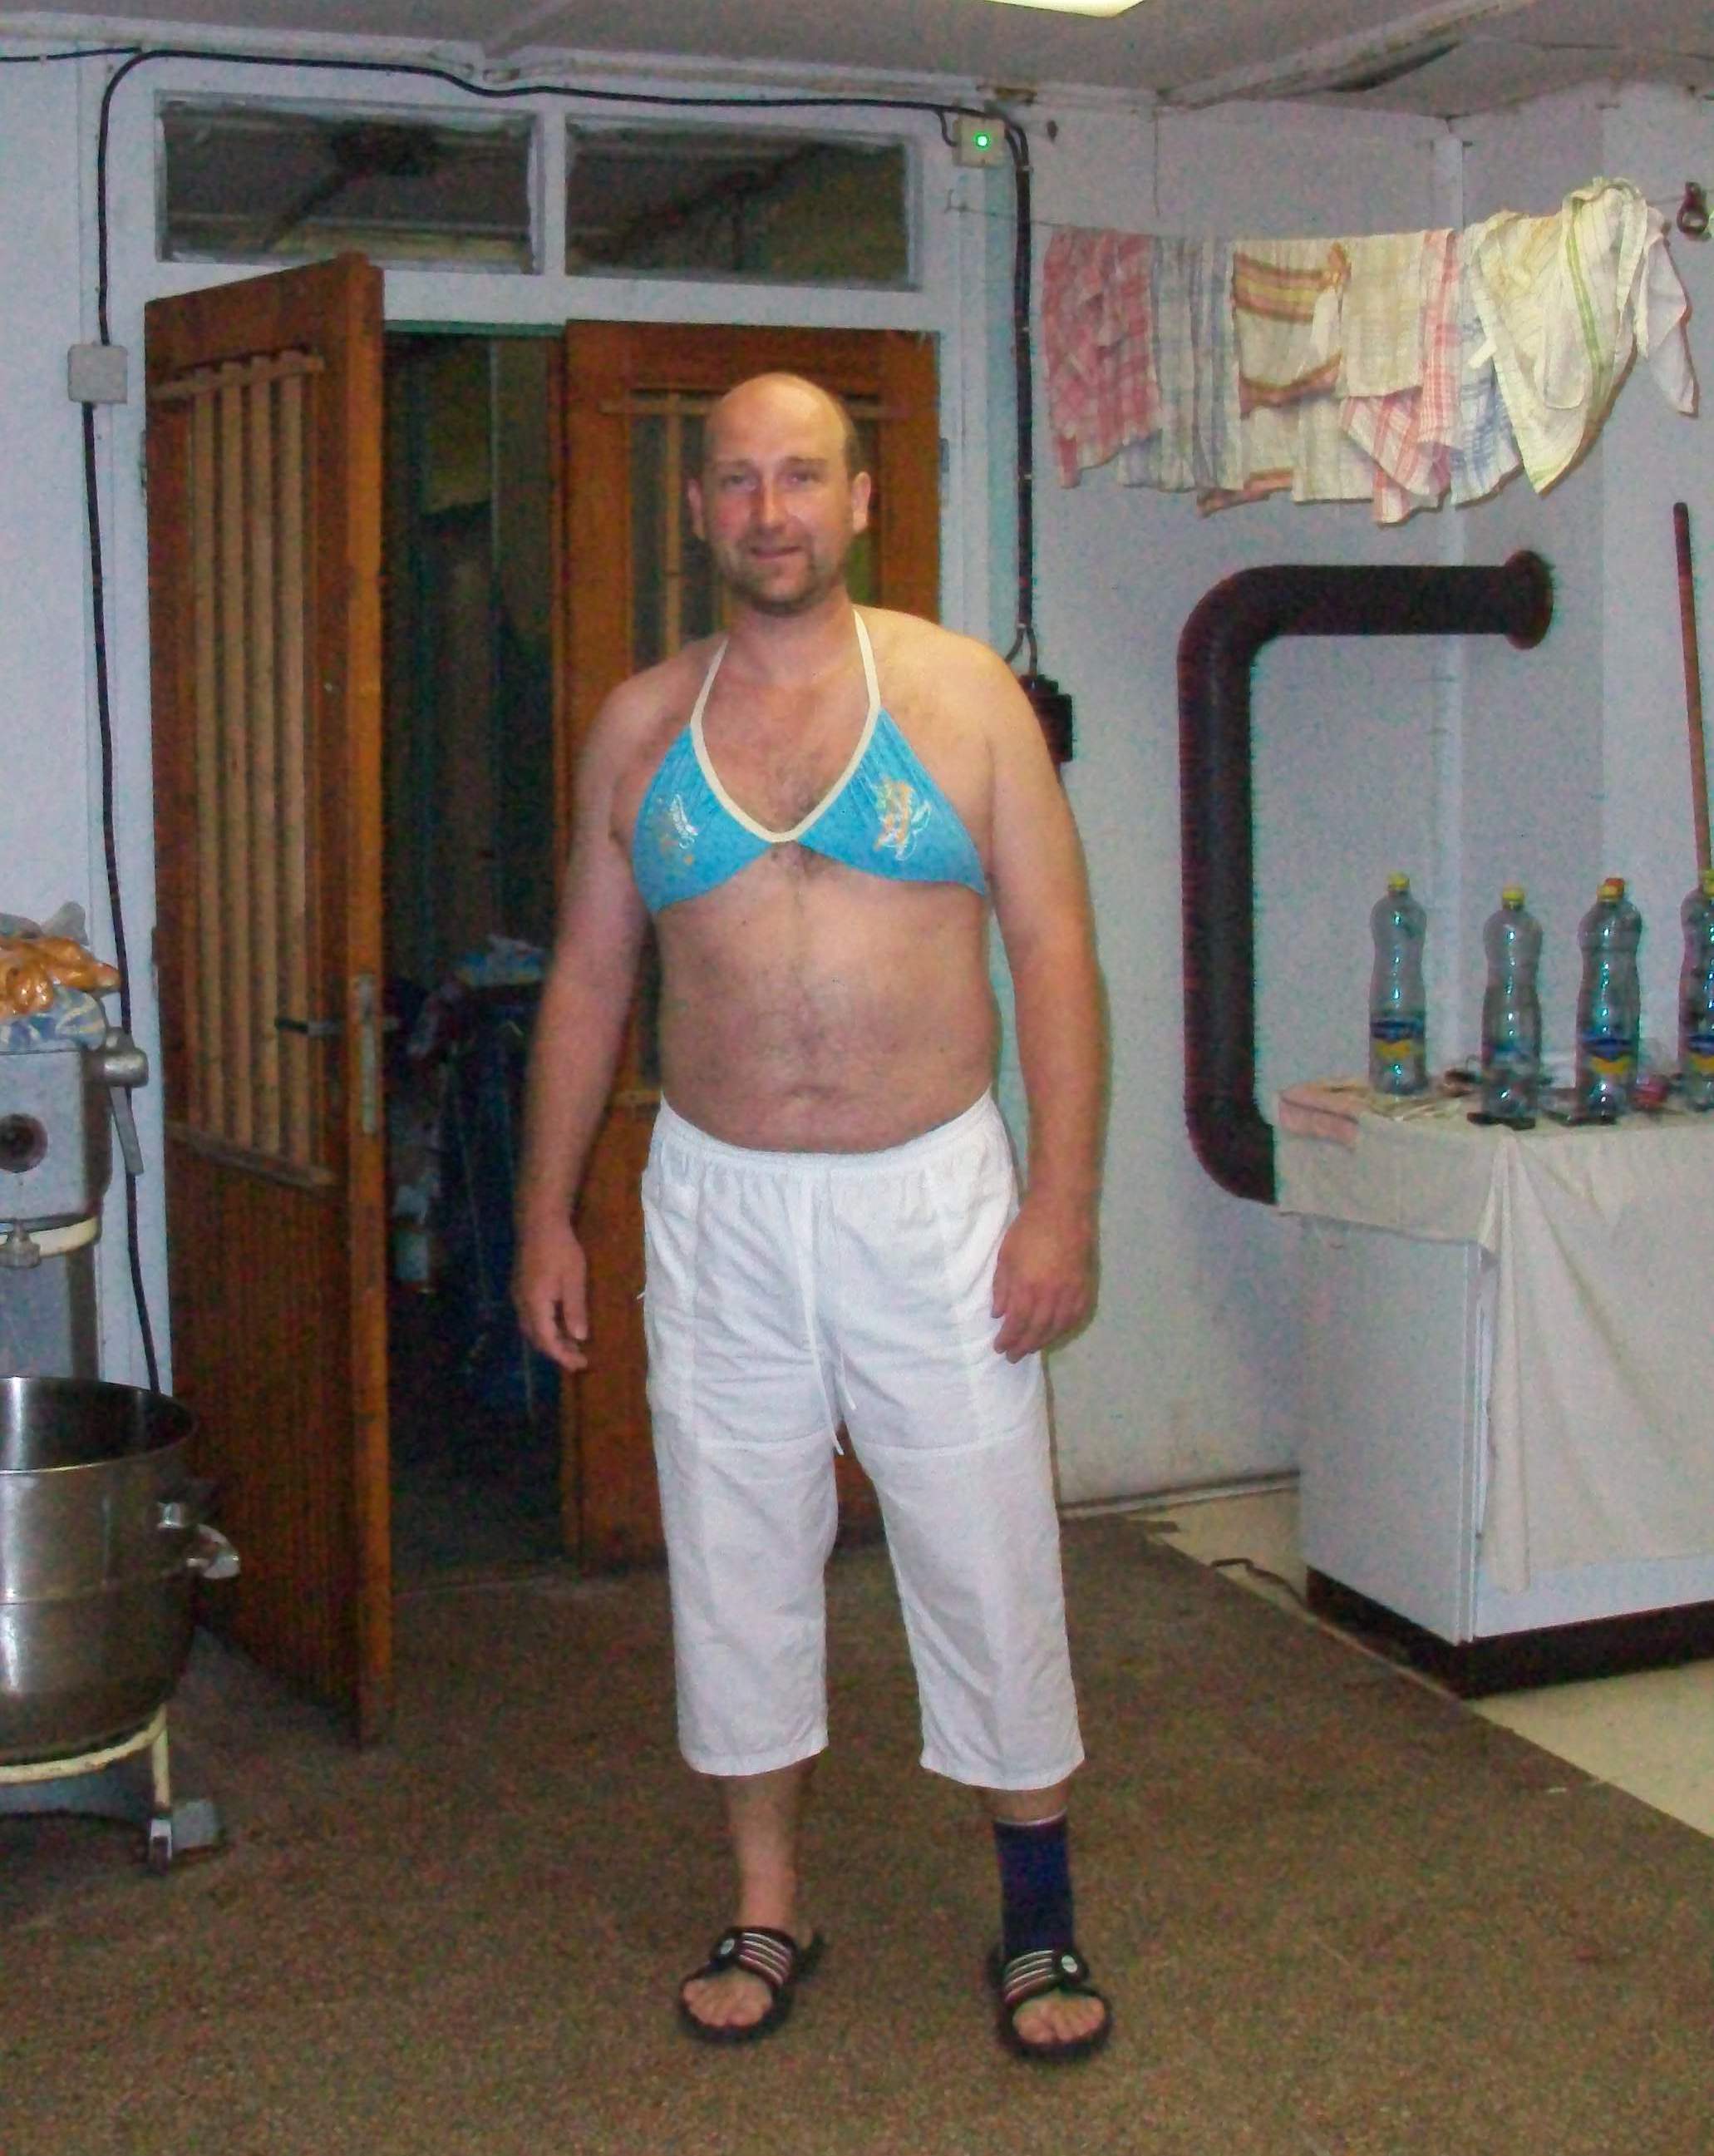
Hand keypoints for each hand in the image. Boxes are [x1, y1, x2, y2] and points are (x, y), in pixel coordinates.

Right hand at [513, 1217, 590, 1373]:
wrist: (539, 1221)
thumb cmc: (560, 1249)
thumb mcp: (574, 1279)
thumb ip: (575, 1310)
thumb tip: (578, 1337)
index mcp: (535, 1305)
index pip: (547, 1342)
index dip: (563, 1356)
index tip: (581, 1364)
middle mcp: (522, 1304)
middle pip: (536, 1338)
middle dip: (557, 1351)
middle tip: (579, 1357)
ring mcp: (518, 1295)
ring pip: (532, 1328)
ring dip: (551, 1339)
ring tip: (573, 1343)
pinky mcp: (520, 1287)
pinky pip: (530, 1317)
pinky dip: (545, 1327)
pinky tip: (560, 1323)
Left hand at [990, 1195, 1095, 1361]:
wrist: (1063, 1210)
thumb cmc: (1029, 1230)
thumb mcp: (1006, 1256)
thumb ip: (1002, 1288)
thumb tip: (999, 1314)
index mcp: (1028, 1286)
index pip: (1017, 1322)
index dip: (1008, 1338)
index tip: (999, 1347)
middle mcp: (1051, 1294)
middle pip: (1037, 1330)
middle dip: (1023, 1346)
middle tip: (1012, 1356)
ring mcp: (1071, 1291)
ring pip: (1057, 1327)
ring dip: (1043, 1342)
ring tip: (1031, 1348)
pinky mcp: (1085, 1286)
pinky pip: (1075, 1316)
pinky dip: (1064, 1329)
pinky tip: (1055, 1334)